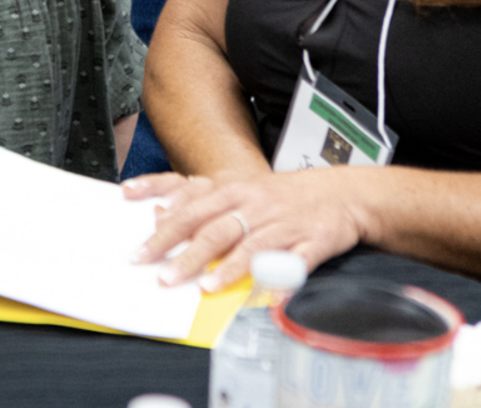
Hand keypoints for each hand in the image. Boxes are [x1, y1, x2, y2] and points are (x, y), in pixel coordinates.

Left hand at [124, 168, 368, 291]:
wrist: (341, 194)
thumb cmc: (280, 196)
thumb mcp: (237, 190)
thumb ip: (198, 201)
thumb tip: (157, 212)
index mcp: (233, 190)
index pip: (189, 209)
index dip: (162, 229)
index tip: (138, 249)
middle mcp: (254, 205)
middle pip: (213, 228)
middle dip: (184, 253)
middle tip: (159, 275)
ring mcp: (283, 223)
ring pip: (249, 245)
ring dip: (224, 266)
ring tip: (202, 285)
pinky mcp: (312, 241)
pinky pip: (292, 260)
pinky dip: (277, 275)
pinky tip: (262, 290)